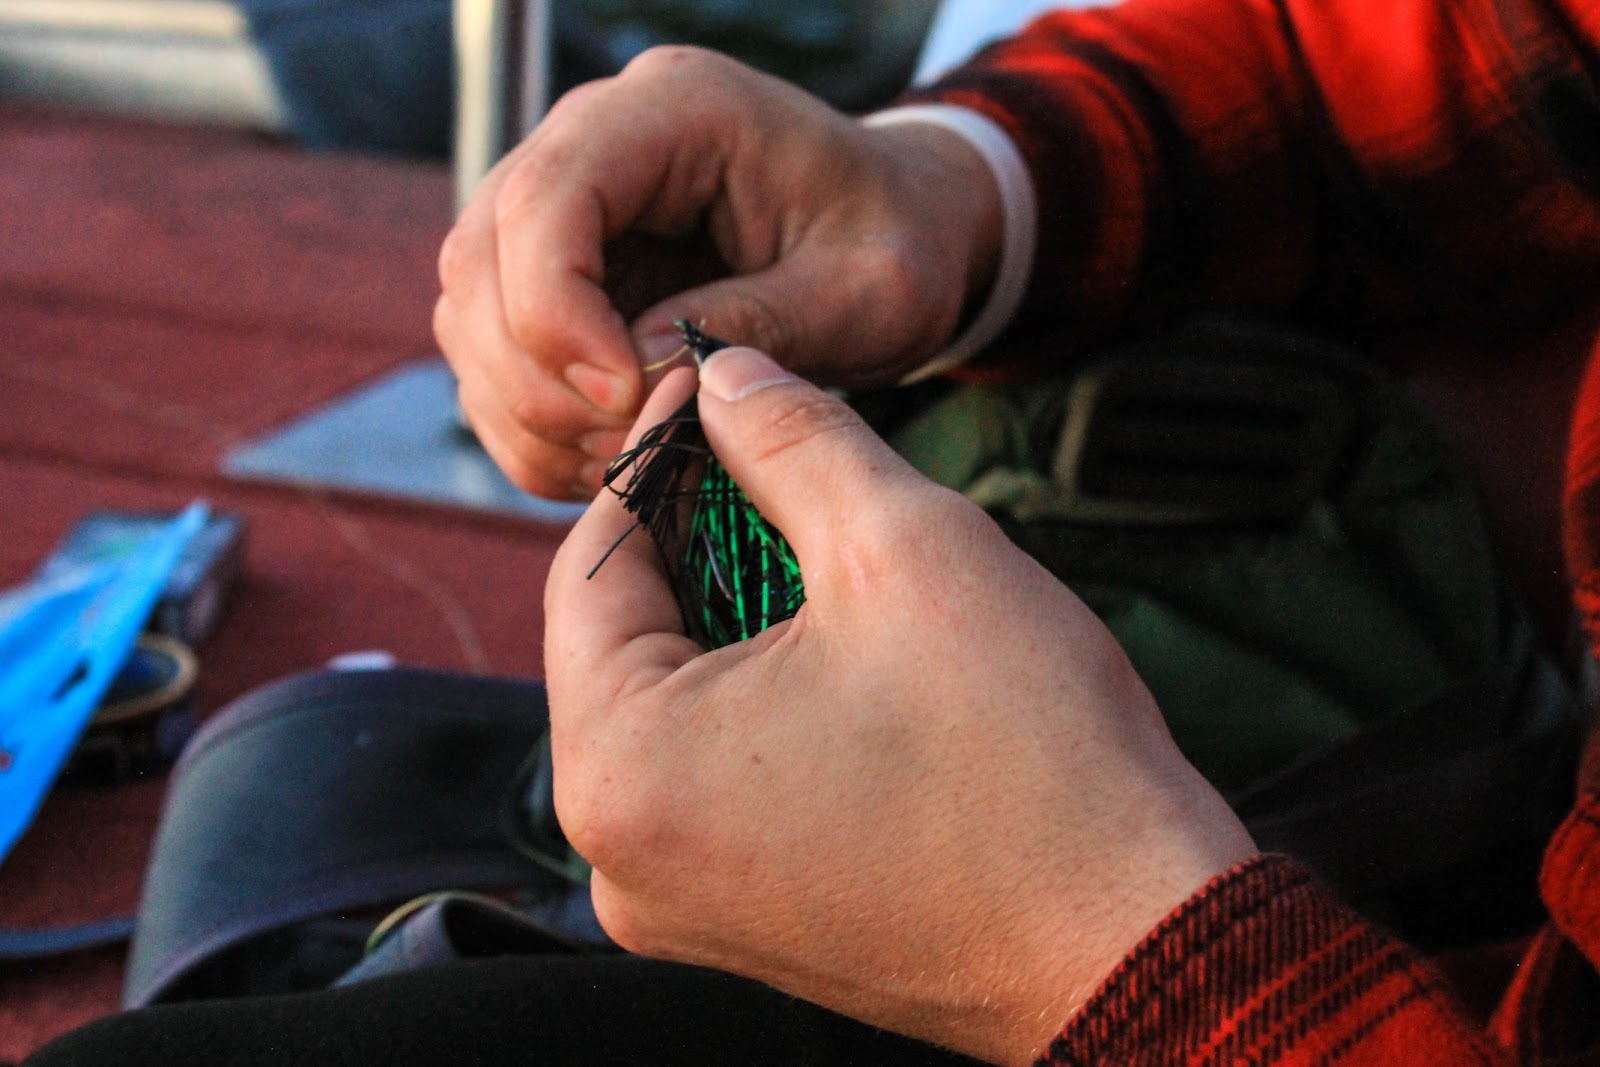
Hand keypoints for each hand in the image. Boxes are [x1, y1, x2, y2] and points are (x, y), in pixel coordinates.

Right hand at [435, 46, 1001, 500]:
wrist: (900, 229)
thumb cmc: (898, 242)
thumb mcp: (868, 290)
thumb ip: (761, 324)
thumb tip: (637, 372)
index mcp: (675, 111)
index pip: (547, 198)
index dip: (558, 311)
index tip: (625, 396)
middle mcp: (596, 144)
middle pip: (482, 260)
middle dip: (537, 377)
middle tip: (626, 444)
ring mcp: (566, 212)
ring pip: (471, 317)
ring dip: (529, 413)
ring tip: (627, 460)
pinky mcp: (559, 277)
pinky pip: (497, 361)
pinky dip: (536, 430)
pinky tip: (610, 459)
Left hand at [543, 349, 1257, 1064]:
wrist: (1134, 938)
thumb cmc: (1029, 756)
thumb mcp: (904, 547)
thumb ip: (790, 438)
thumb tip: (725, 376)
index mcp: (623, 768)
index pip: (589, 565)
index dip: (650, 455)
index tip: (703, 380)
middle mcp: (619, 856)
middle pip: (625, 639)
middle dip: (693, 531)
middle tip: (763, 444)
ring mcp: (675, 902)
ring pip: (673, 702)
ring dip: (730, 608)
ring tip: (814, 535)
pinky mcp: (740, 919)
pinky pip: (711, 772)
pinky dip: (756, 691)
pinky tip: (830, 639)